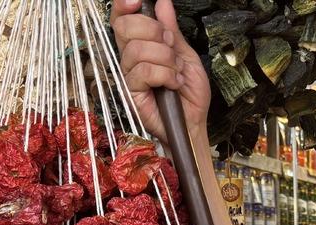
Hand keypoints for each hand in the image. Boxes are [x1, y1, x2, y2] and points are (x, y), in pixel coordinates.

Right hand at [109, 0, 210, 146]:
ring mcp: (129, 75)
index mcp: (141, 45)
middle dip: (153, 30)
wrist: (194, 122)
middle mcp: (131, 58)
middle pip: (124, 27)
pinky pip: (143, 71)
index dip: (123, 5)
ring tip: (176, 72)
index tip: (136, 1)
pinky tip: (173, 83)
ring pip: (136, 49)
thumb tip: (163, 3)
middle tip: (170, 45)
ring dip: (165, 58)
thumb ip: (172, 30)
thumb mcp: (186, 56)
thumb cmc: (190, 95)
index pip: (121, 19)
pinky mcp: (131, 93)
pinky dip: (165, 74)